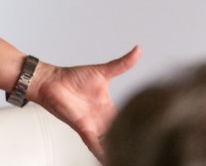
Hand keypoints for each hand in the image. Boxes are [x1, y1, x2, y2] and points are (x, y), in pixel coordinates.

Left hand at [30, 46, 140, 160]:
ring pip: (109, 143)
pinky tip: (108, 160)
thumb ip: (122, 64)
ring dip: (117, 150)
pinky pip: (95, 144)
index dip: (139, 124)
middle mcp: (102, 119)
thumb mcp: (104, 71)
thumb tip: (138, 50)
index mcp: (108, 108)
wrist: (51, 82)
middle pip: (120, 134)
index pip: (127, 119)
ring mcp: (93, 125)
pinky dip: (102, 153)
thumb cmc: (72, 77)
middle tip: (145, 149)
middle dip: (131, 143)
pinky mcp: (83, 128)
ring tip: (130, 157)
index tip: (153, 130)